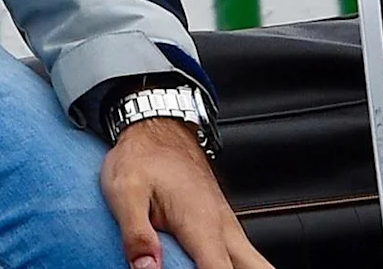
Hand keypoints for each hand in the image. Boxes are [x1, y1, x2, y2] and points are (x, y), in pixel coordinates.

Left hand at [101, 118, 272, 268]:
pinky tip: (202, 265)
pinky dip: (231, 266)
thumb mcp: (125, 191)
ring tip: (197, 266)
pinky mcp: (221, 226)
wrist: (159, 128)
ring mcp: (226, 227)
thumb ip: (136, 235)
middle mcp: (223, 228)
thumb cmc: (143, 156)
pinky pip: (238, 257)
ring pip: (253, 263)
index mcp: (201, 223)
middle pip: (258, 268)